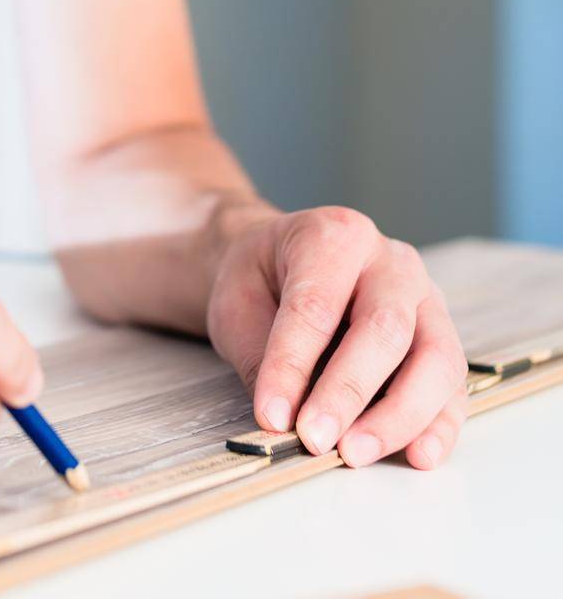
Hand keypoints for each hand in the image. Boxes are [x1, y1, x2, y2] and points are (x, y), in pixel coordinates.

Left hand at [205, 203, 467, 469]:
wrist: (280, 262)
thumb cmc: (261, 278)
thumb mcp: (237, 302)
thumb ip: (258, 355)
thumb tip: (280, 417)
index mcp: (335, 236)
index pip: (317, 304)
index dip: (293, 364)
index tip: (272, 415)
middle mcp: (391, 262)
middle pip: (386, 328)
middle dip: (349, 392)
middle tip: (315, 439)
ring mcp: (426, 299)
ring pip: (435, 359)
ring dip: (398, 416)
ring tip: (356, 454)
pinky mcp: (442, 339)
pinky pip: (454, 385)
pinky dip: (440, 425)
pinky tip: (417, 455)